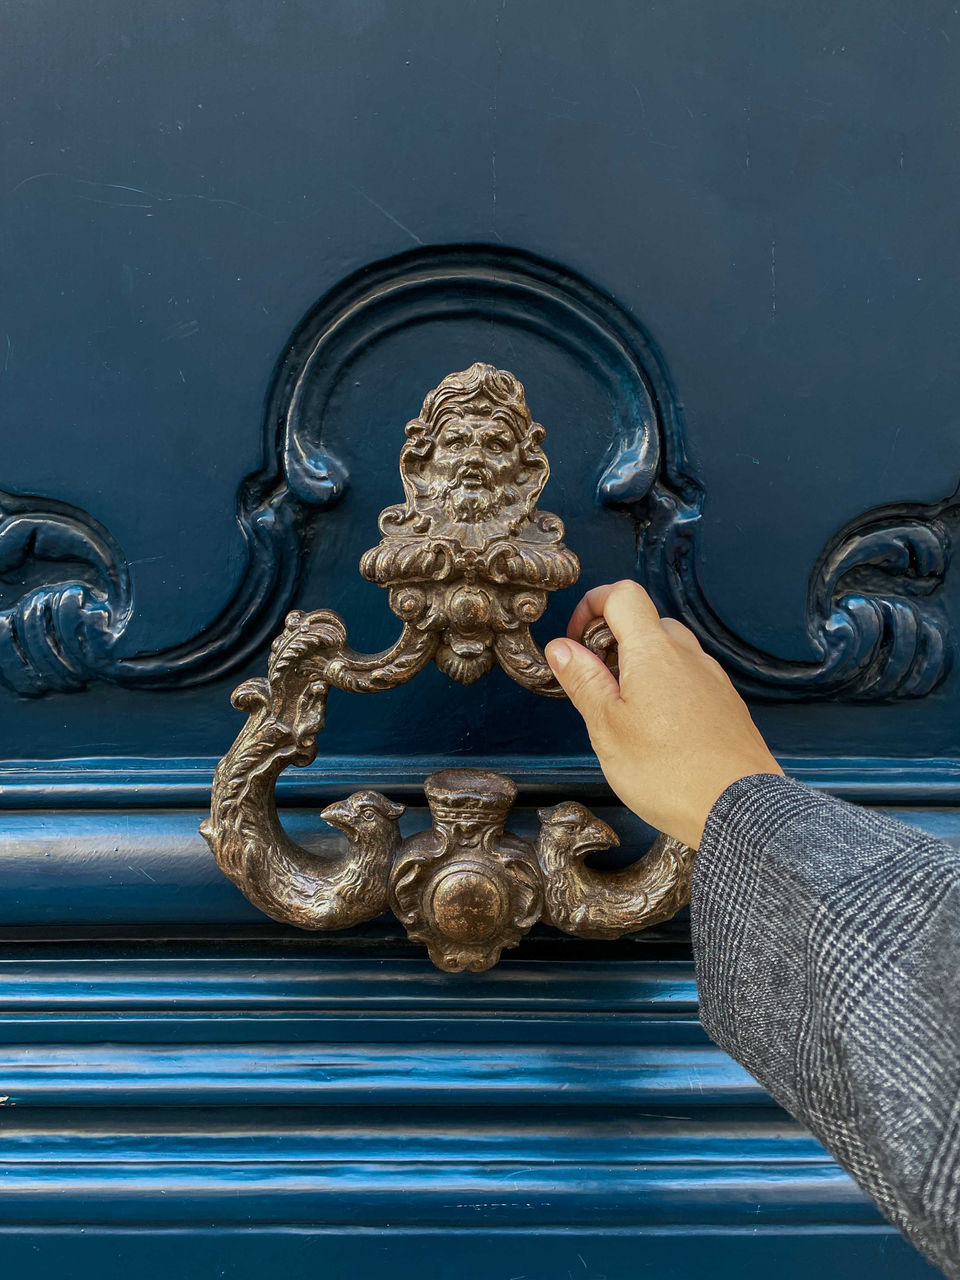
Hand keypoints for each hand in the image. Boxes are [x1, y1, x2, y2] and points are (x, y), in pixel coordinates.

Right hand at [544, 580, 782, 848]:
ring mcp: (713, 680)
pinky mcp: (728, 706)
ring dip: (642, 668)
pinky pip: (691, 680)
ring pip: (672, 652)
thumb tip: (561, 647)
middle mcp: (688, 655)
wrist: (738, 810)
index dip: (592, 606)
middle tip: (596, 683)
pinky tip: (660, 732)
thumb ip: (583, 680)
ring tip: (626, 713)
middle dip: (615, 642)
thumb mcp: (607, 727)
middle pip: (648, 623)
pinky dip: (668, 689)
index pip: (623, 595)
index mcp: (654, 651)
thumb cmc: (668, 772)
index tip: (576, 642)